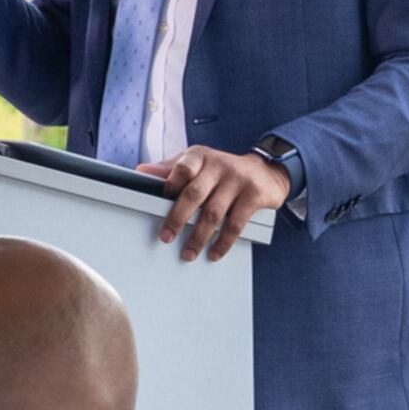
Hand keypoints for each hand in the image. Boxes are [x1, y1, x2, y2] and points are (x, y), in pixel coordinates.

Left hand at [153, 143, 291, 262]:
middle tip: (166, 237)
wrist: (266, 171)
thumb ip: (171, 168)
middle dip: (178, 218)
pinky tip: (214, 252)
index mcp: (201, 156)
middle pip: (194, 194)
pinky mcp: (254, 194)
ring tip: (189, 253)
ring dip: (198, 237)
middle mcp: (219, 165)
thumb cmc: (223, 170)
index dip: (171, 186)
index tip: (159, 204)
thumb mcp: (198, 163)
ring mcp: (238, 180)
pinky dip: (223, 242)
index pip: (182, 168)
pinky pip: (235, 223)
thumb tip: (142, 172)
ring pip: (213, 213)